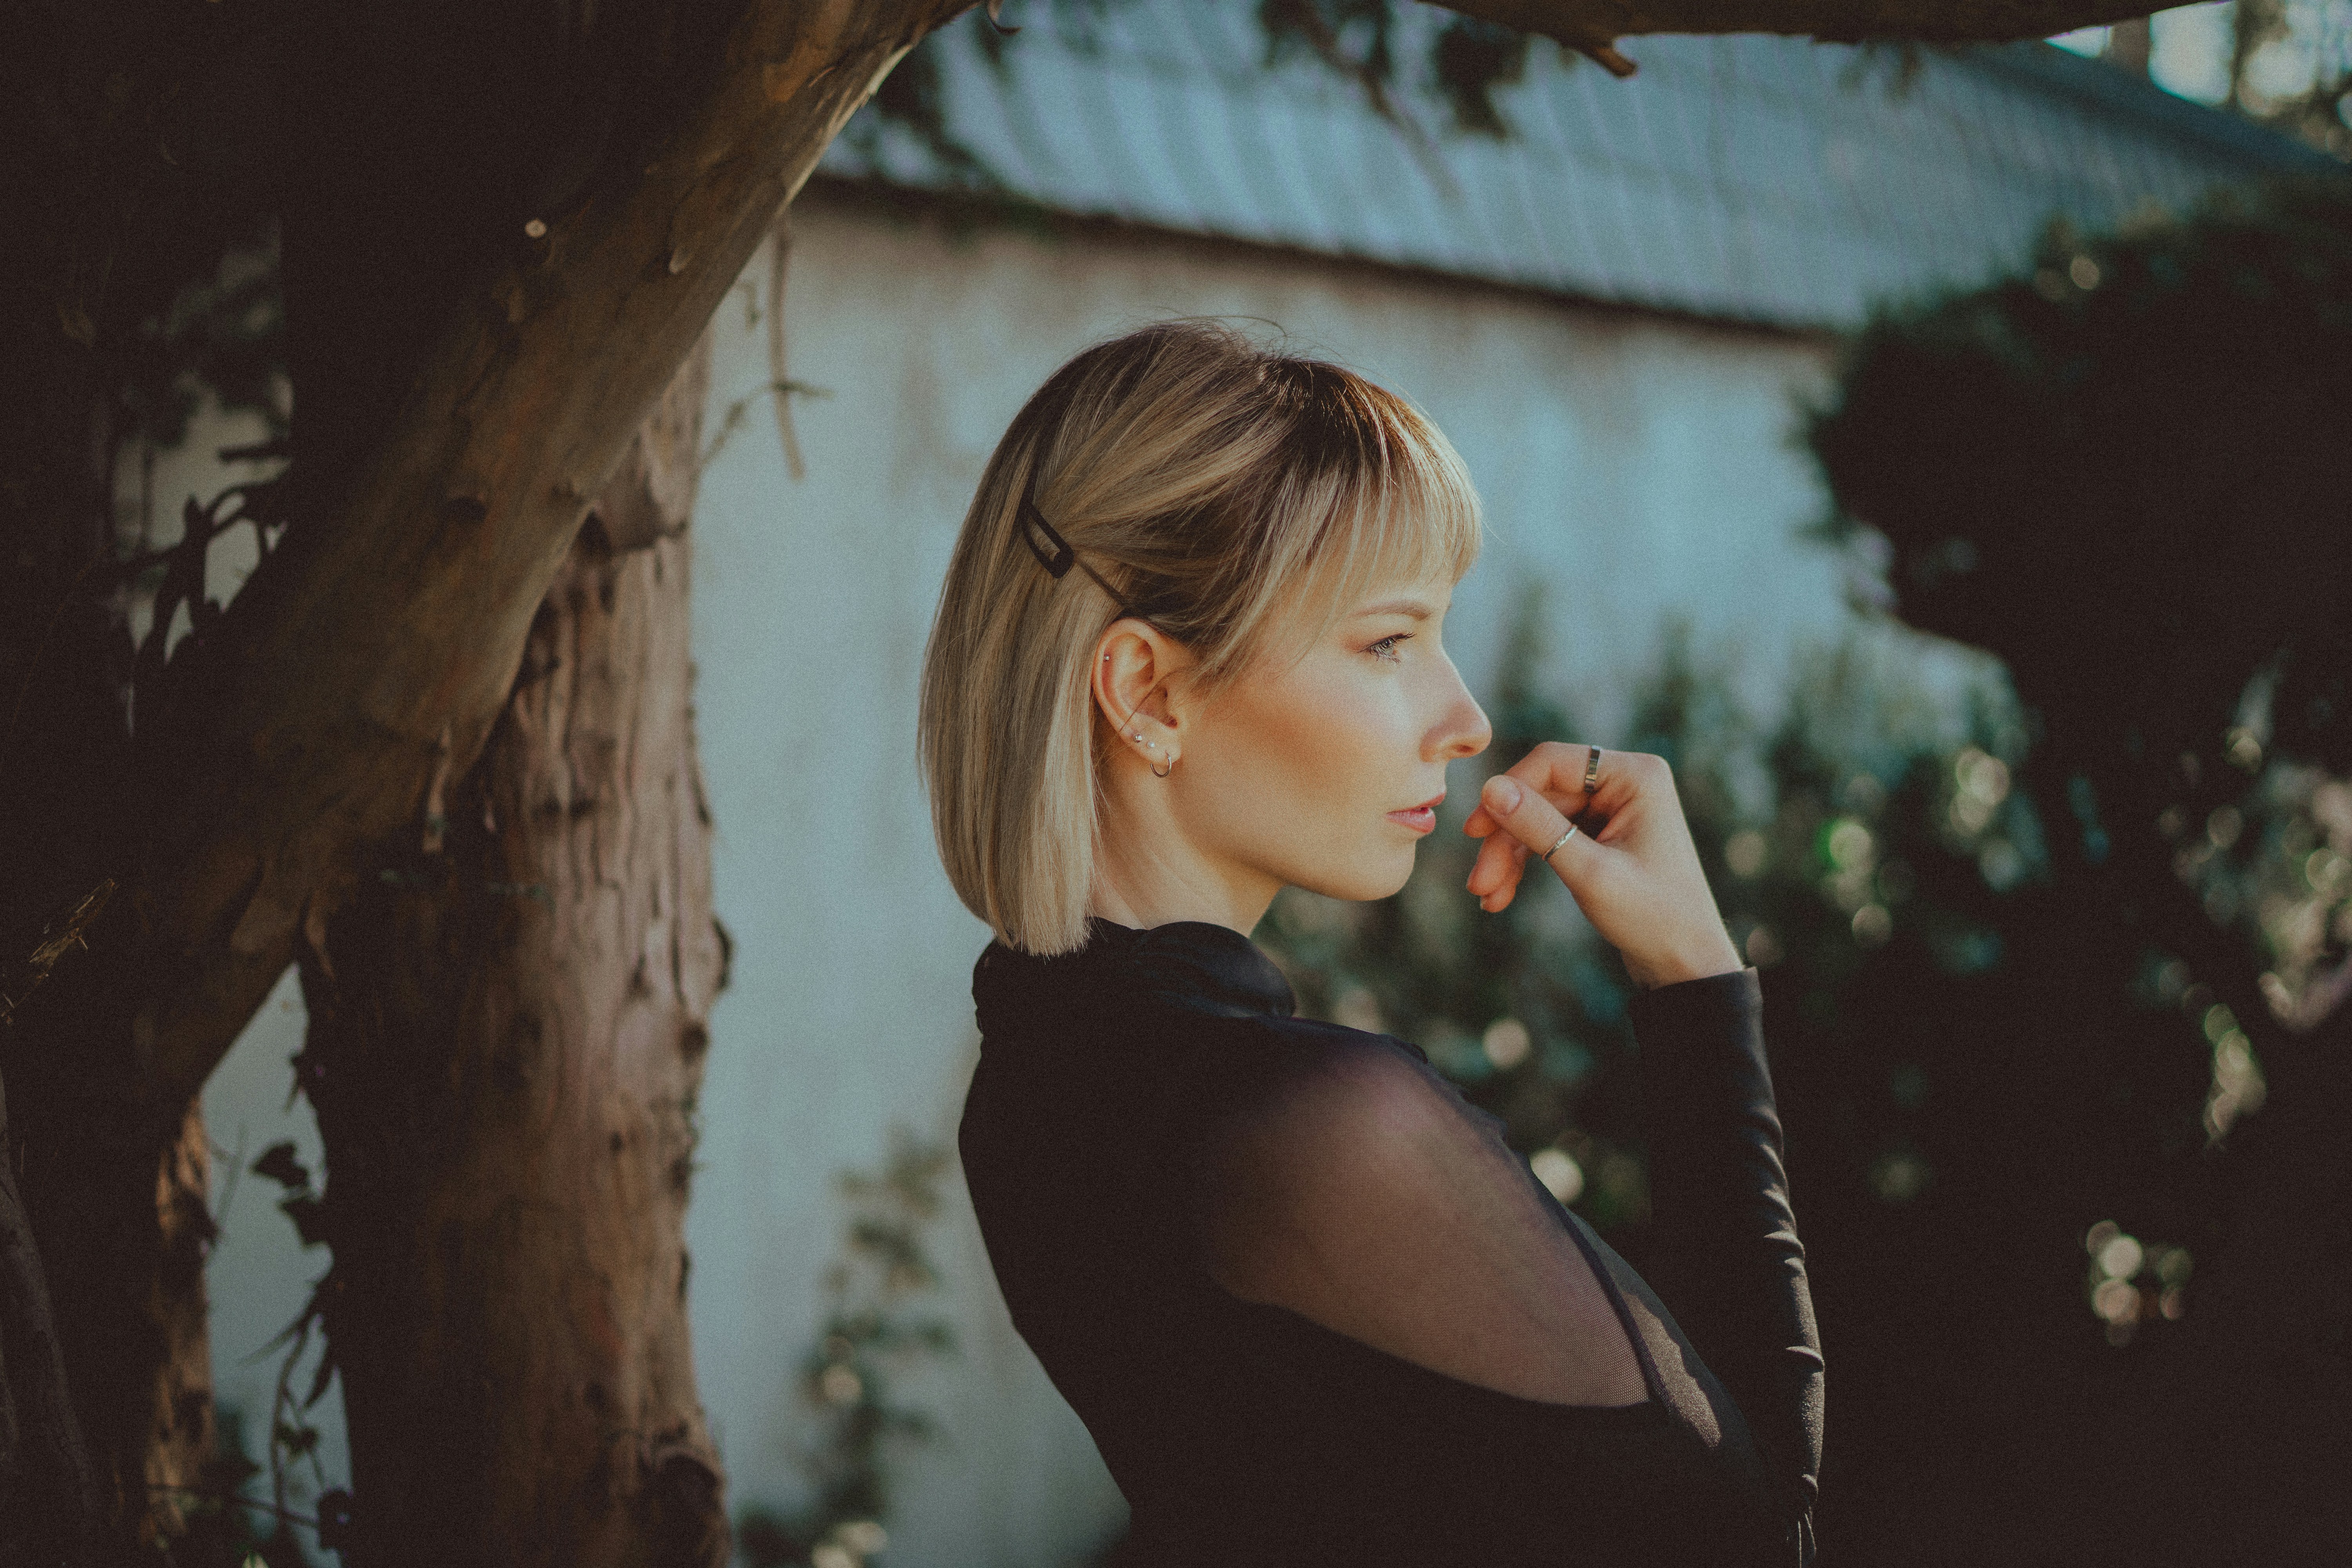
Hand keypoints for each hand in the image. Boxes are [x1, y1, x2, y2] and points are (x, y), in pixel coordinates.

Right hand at [1464, 743, 1742, 989]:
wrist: (1685, 964)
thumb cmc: (1653, 917)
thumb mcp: (1589, 872)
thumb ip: (1538, 827)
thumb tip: (1489, 788)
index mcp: (1635, 776)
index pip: (1553, 763)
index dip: (1508, 792)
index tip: (1475, 832)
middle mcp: (1625, 783)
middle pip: (1542, 795)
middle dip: (1505, 840)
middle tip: (1478, 883)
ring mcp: (1613, 808)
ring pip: (1539, 819)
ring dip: (1509, 856)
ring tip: (1487, 897)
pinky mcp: (1602, 834)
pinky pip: (1551, 837)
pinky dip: (1525, 864)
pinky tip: (1502, 895)